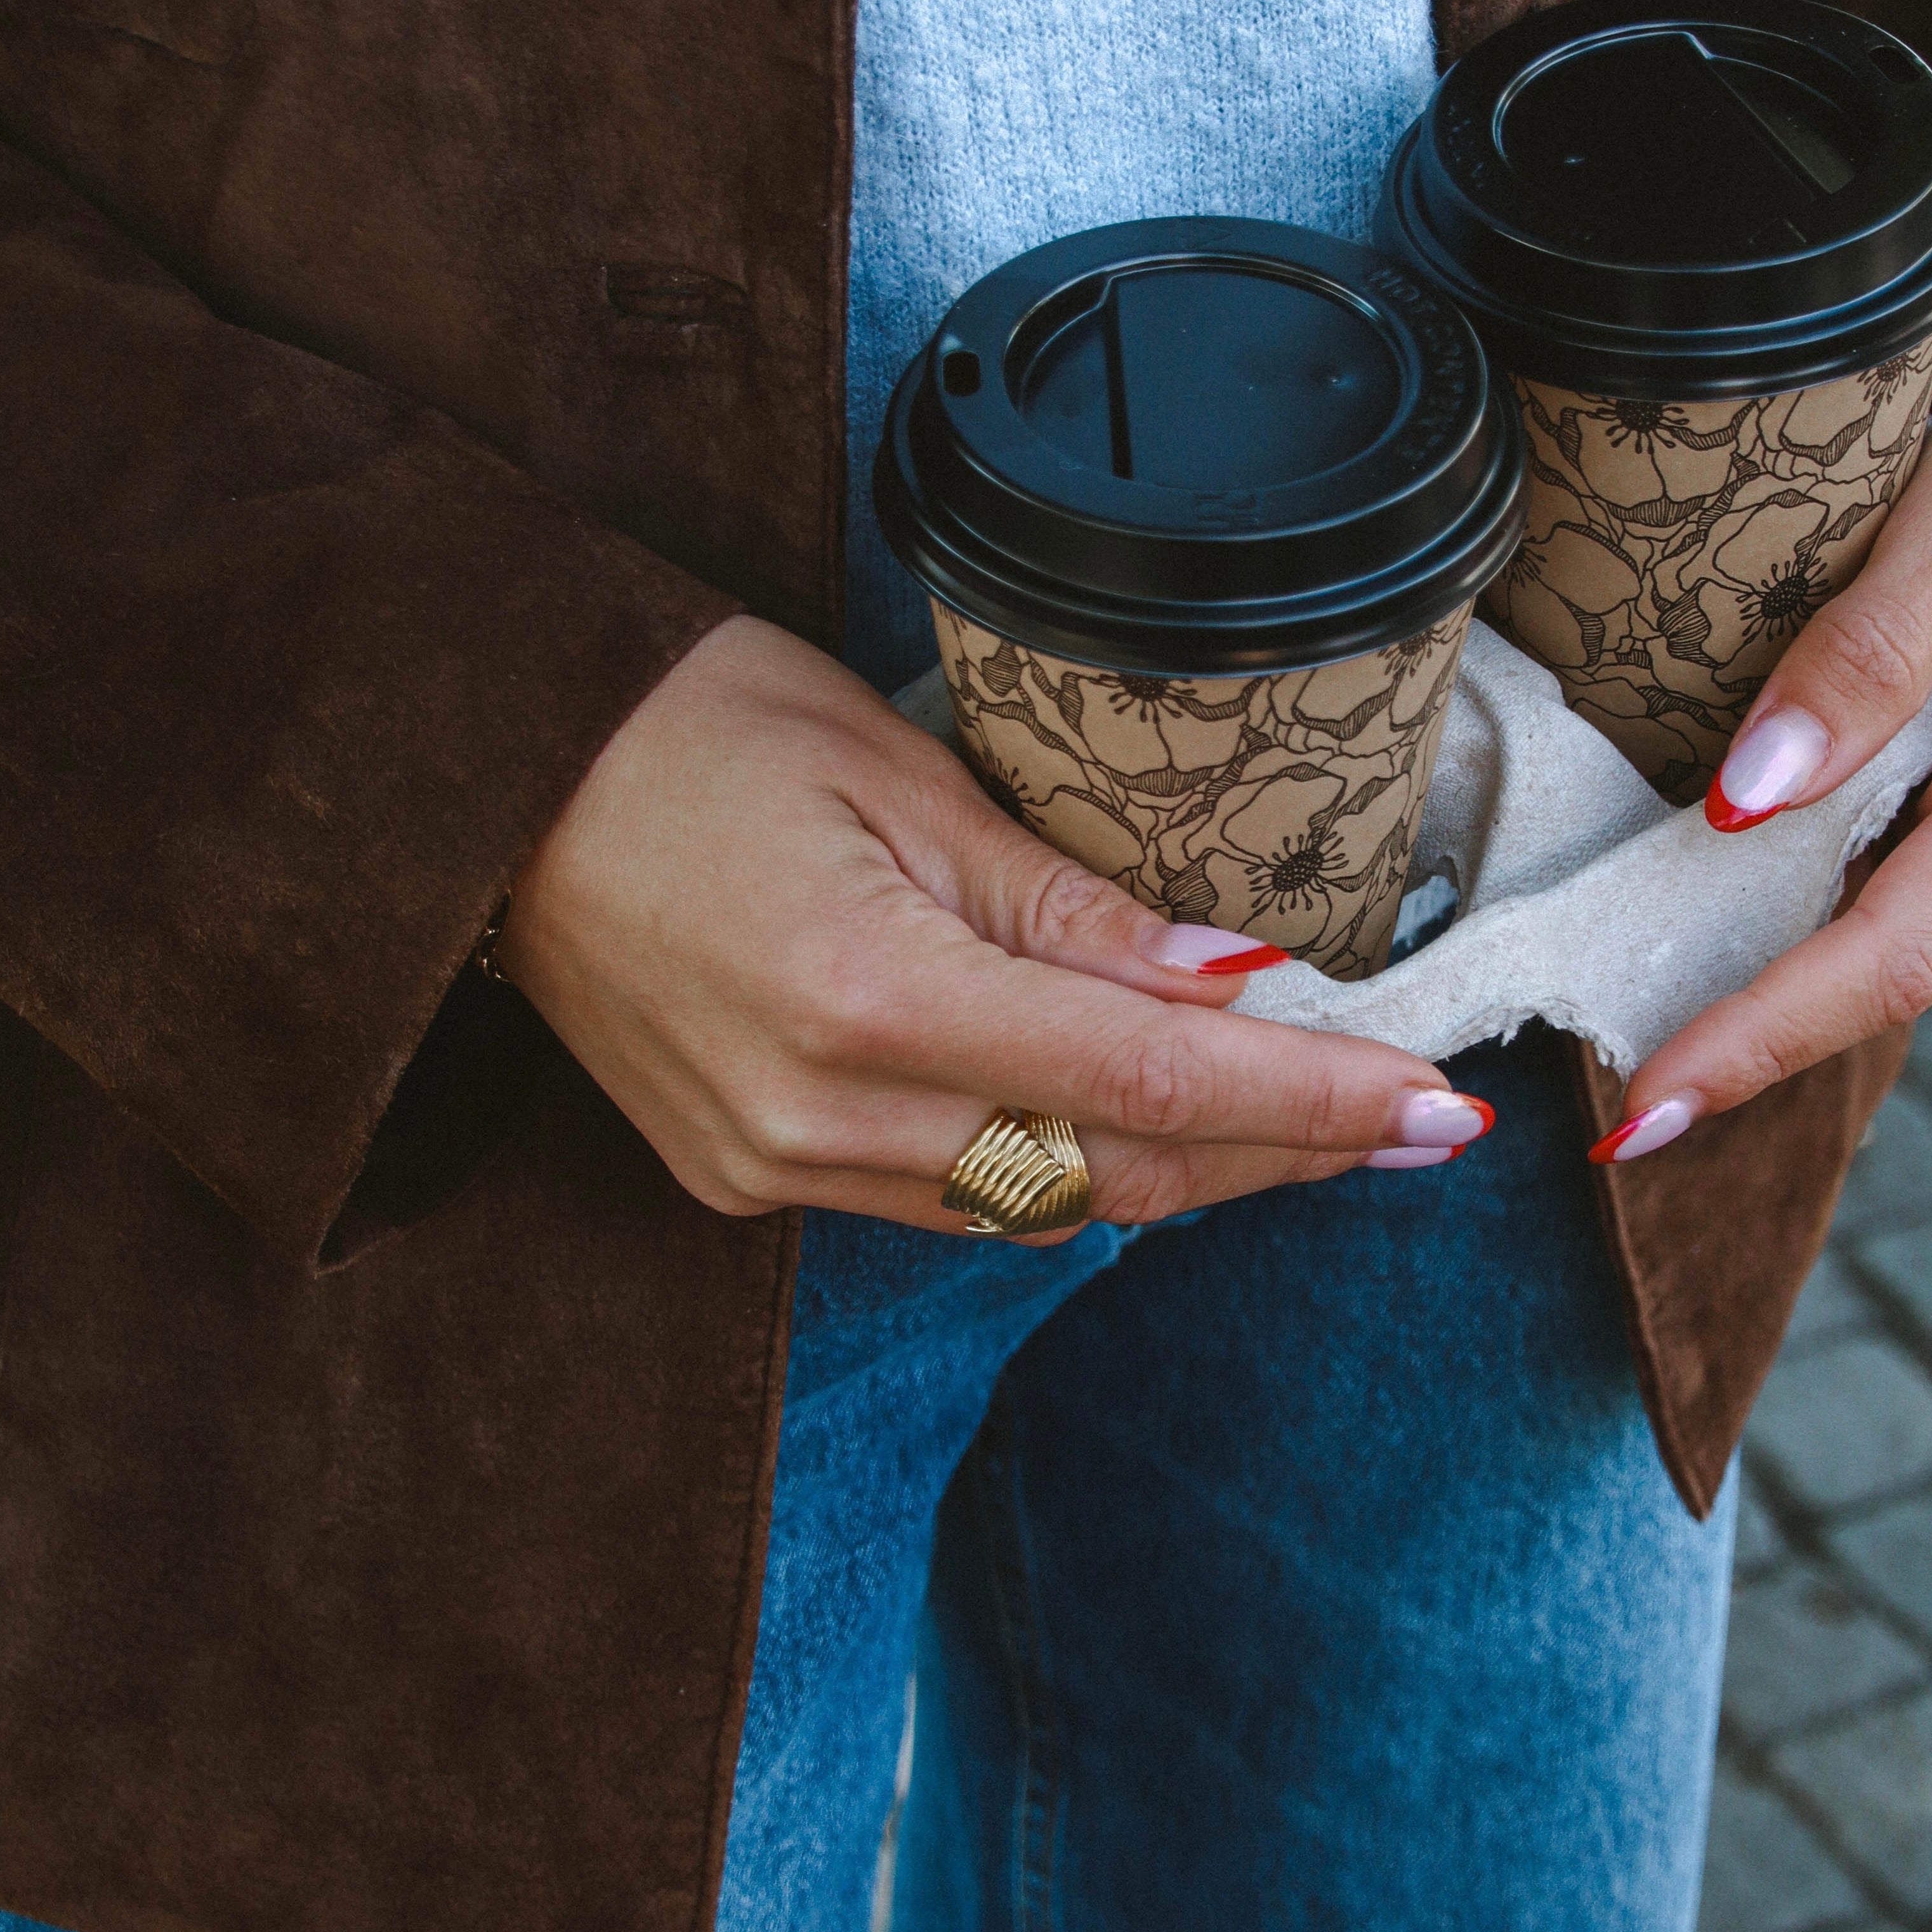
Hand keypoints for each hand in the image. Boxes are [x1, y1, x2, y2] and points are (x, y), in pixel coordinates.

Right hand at [496, 617, 1488, 1229]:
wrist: (495, 777)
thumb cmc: (695, 726)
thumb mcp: (906, 776)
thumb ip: (1072, 908)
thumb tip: (1231, 982)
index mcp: (869, 995)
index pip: (1151, 1084)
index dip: (1313, 1104)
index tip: (1436, 1109)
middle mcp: (818, 1116)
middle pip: (1114, 1174)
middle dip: (1279, 1153)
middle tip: (1406, 1122)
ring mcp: (772, 1163)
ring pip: (1039, 1204)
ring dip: (1183, 1167)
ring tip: (1302, 1115)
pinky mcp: (743, 1175)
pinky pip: (950, 1202)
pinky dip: (1063, 1166)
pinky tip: (1136, 1123)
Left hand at [1600, 244, 1931, 1160]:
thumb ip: (1862, 658)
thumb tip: (1744, 801)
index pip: (1895, 955)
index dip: (1763, 1039)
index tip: (1645, 1110)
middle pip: (1879, 957)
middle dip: (1744, 1024)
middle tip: (1605, 1095)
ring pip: (1885, 910)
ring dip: (1767, 954)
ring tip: (1630, 996)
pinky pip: (1902, 858)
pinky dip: (1808, 879)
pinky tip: (1718, 879)